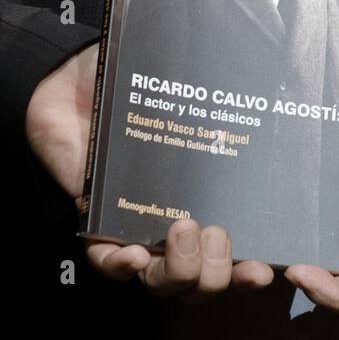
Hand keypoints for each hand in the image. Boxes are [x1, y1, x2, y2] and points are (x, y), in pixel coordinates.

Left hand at [25, 45, 276, 299]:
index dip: (249, 269)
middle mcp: (174, 221)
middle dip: (218, 272)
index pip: (233, 251)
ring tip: (183, 232)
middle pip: (200, 279)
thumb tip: (260, 59)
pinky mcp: (94, 225)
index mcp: (203, 197)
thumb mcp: (182, 82)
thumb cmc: (134, 81)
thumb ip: (214, 79)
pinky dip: (122, 266)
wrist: (72, 80)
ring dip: (180, 270)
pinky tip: (133, 252)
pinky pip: (107, 264)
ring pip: (160, 280)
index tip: (267, 266)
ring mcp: (135, 227)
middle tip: (220, 234)